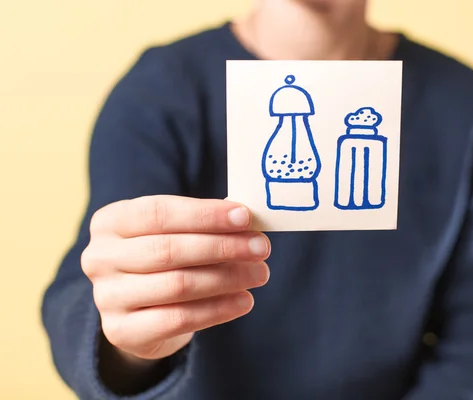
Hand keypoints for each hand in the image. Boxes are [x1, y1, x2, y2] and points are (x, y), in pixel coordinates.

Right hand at [81, 195, 270, 362]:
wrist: (139, 311)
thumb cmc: (165, 258)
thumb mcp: (175, 232)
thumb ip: (204, 224)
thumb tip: (247, 221)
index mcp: (111, 221)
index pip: (159, 212)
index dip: (205, 215)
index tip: (245, 217)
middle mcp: (100, 257)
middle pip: (169, 250)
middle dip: (223, 247)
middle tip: (262, 248)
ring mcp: (107, 297)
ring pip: (178, 285)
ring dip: (227, 278)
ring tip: (260, 273)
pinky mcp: (122, 331)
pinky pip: (179, 319)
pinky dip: (218, 309)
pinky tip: (244, 300)